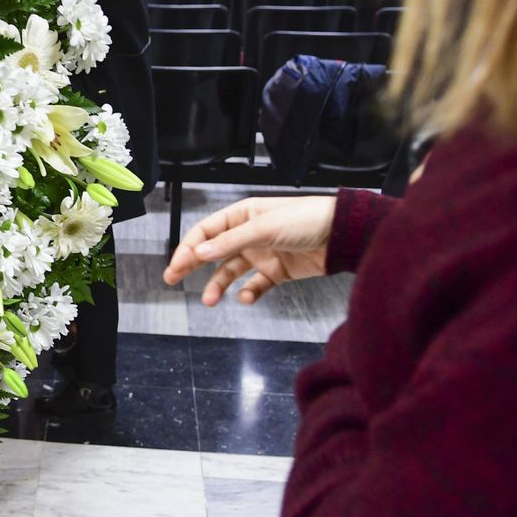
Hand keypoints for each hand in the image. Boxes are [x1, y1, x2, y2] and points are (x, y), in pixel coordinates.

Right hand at [163, 196, 334, 306]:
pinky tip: (247, 298)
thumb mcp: (263, 228)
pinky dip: (249, 293)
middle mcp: (248, 234)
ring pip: (231, 271)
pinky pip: (256, 285)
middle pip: (213, 251)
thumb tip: (199, 253)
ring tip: (210, 300)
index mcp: (241, 216)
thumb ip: (230, 242)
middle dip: (192, 265)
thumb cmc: (306, 219)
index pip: (206, 231)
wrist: (342, 234)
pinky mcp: (277, 271)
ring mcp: (262, 253)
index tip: (176, 265)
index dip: (188, 247)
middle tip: (173, 279)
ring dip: (218, 285)